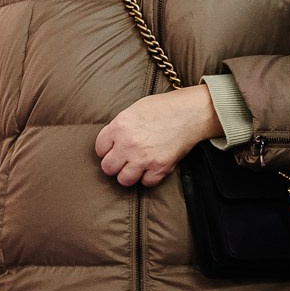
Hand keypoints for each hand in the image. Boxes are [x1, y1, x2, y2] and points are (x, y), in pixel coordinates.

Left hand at [95, 85, 220, 187]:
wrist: (190, 112)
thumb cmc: (164, 107)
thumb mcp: (134, 110)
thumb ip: (120, 126)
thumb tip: (112, 141)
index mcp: (119, 126)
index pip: (99, 148)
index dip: (107, 150)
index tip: (113, 149)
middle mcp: (128, 144)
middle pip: (107, 168)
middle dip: (115, 165)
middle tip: (124, 160)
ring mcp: (143, 157)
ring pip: (124, 180)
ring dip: (130, 174)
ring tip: (137, 167)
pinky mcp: (160, 167)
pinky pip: (146, 183)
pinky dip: (149, 177)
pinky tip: (152, 168)